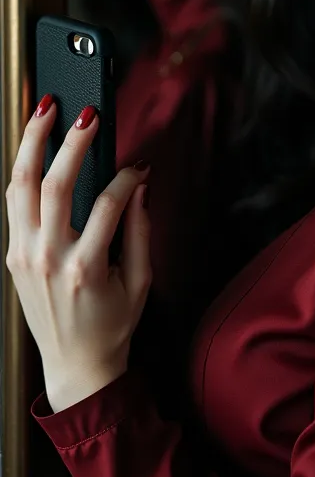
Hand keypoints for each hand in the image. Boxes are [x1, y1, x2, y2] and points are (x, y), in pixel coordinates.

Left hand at [5, 96, 150, 411]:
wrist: (75, 366)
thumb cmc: (112, 326)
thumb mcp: (140, 281)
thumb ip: (140, 229)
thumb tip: (139, 183)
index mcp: (84, 269)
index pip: (108, 205)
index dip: (126, 179)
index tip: (138, 167)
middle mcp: (47, 259)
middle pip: (54, 185)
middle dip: (71, 143)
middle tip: (86, 115)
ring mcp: (24, 256)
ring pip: (20, 186)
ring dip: (31, 143)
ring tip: (45, 111)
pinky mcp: (14, 254)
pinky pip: (15, 202)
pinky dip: (23, 170)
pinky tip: (34, 148)